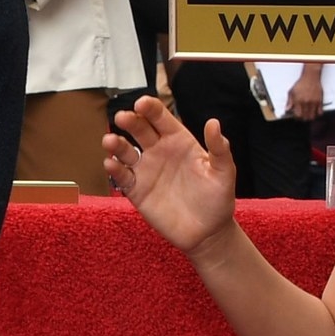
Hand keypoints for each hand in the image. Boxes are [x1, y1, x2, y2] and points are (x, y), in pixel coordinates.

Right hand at [104, 97, 237, 256]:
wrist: (207, 232)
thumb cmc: (218, 199)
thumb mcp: (224, 172)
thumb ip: (219, 148)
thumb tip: (214, 123)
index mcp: (179, 141)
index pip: (161, 118)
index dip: (150, 109)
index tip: (142, 103)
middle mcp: (159, 151)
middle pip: (139, 129)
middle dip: (129, 121)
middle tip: (122, 117)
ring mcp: (146, 170)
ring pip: (125, 151)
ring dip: (115, 144)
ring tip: (109, 140)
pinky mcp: (137, 190)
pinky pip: (122, 176)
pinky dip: (114, 170)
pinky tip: (111, 164)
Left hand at [288, 72, 324, 122]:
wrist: (310, 77)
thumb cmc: (301, 84)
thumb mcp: (291, 92)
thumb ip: (289, 102)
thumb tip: (287, 110)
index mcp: (298, 100)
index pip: (298, 115)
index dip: (297, 118)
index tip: (296, 116)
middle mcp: (306, 102)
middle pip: (305, 117)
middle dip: (303, 119)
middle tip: (302, 116)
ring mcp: (314, 102)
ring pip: (312, 116)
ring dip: (309, 117)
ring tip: (307, 115)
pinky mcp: (320, 101)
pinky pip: (320, 112)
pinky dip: (317, 114)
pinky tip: (314, 112)